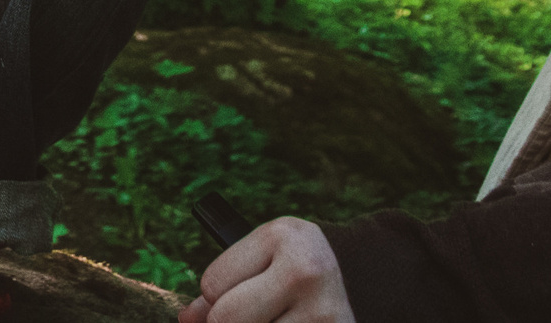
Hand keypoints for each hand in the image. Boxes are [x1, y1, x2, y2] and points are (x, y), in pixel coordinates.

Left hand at [178, 219, 352, 322]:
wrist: (363, 277)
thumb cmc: (295, 269)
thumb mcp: (261, 259)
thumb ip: (221, 284)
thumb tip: (187, 319)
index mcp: (283, 235)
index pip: (212, 285)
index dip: (216, 296)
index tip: (241, 290)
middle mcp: (307, 271)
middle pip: (225, 320)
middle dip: (227, 322)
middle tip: (254, 311)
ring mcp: (323, 312)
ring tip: (276, 316)